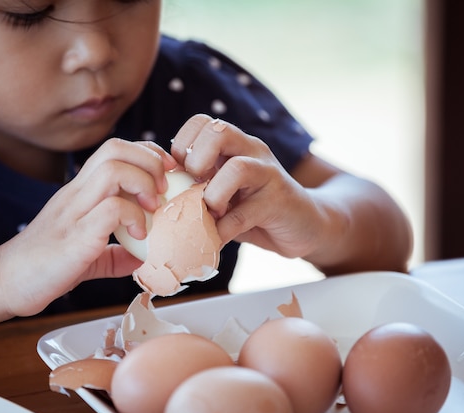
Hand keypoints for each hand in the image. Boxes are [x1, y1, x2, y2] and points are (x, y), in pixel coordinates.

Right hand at [0, 139, 176, 316]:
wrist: (5, 283)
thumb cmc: (45, 267)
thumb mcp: (87, 255)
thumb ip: (115, 253)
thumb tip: (141, 257)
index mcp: (80, 192)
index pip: (115, 149)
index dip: (147, 153)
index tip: (166, 175)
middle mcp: (76, 193)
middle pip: (116, 148)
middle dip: (150, 161)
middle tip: (164, 189)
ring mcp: (73, 212)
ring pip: (114, 170)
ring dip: (143, 184)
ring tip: (152, 209)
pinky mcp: (75, 236)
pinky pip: (111, 209)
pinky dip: (133, 217)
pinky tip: (139, 236)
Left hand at [171, 114, 325, 258]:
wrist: (305, 225)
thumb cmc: (255, 209)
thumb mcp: (224, 193)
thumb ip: (198, 189)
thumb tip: (158, 200)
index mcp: (235, 144)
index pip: (202, 122)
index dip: (181, 144)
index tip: (177, 174)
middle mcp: (252, 151)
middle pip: (218, 131)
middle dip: (196, 160)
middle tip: (193, 187)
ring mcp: (268, 173)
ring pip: (237, 168)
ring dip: (213, 196)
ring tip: (209, 213)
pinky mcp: (279, 201)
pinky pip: (245, 212)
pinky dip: (224, 229)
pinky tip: (217, 238)